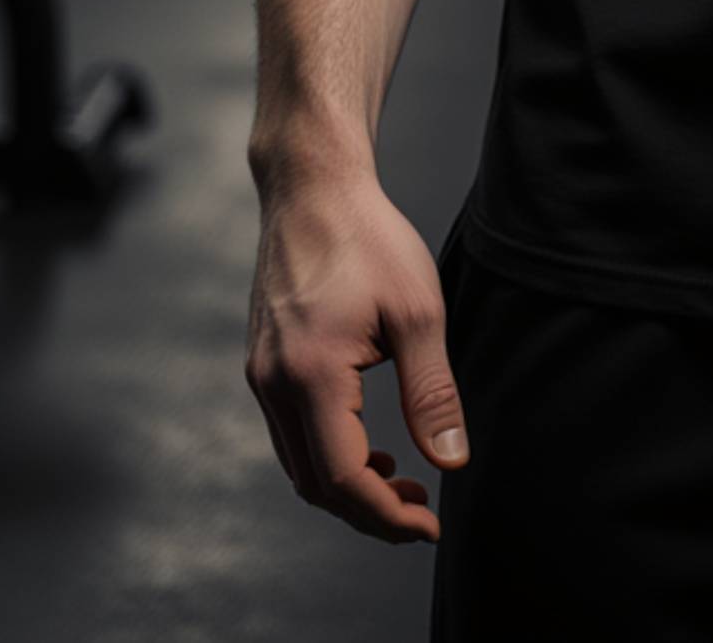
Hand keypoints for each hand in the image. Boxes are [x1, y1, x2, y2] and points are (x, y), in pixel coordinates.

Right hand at [244, 170, 470, 544]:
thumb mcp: (417, 312)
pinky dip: (328, 455)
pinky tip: (368, 444)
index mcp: (310, 374)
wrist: (313, 186)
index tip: (430, 526)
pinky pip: (291, 434)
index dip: (387, 517)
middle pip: (316, 484)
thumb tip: (451, 461)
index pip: (343, 480)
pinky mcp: (263, 364)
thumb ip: (432, 393)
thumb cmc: (369, 237)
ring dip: (348, 487)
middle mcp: (273, 384)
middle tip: (423, 509)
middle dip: (370, 511)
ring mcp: (261, 375)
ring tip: (402, 480)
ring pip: (299, 465)